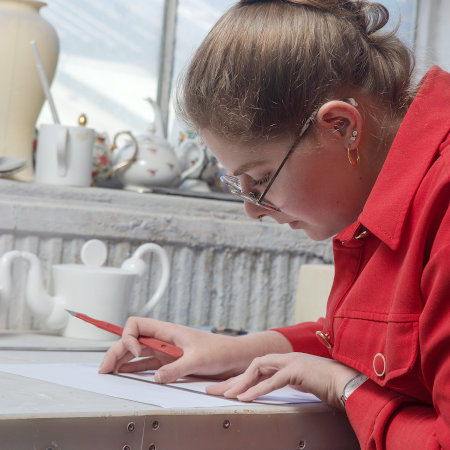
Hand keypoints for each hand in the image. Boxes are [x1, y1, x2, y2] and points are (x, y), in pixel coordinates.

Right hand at [98, 317, 290, 383]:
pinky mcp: (169, 362)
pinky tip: (125, 375)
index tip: (135, 351)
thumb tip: (156, 377)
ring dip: (121, 361)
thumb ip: (176, 368)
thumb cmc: (219, 351)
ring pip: (136, 353)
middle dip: (116, 351)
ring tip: (108, 373)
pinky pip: (146, 364)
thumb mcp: (198, 359)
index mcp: (167, 331)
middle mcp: (163, 339)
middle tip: (104, 369)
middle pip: (132, 340)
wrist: (233, 357)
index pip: (137, 324)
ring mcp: (165, 351)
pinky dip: (134, 369)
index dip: (129, 336)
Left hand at [206, 352, 358, 409]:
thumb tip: (279, 391)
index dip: (239, 379)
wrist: (351, 382)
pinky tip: (245, 398)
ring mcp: (292, 362)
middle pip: (252, 366)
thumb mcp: (305, 384)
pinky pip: (273, 380)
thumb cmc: (330, 385)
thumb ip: (292, 383)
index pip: (257, 369)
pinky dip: (257, 389)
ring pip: (258, 368)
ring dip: (241, 383)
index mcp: (286, 362)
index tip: (224, 389)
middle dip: (232, 379)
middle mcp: (286, 359)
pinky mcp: (298, 370)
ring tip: (226, 395)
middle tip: (212, 390)